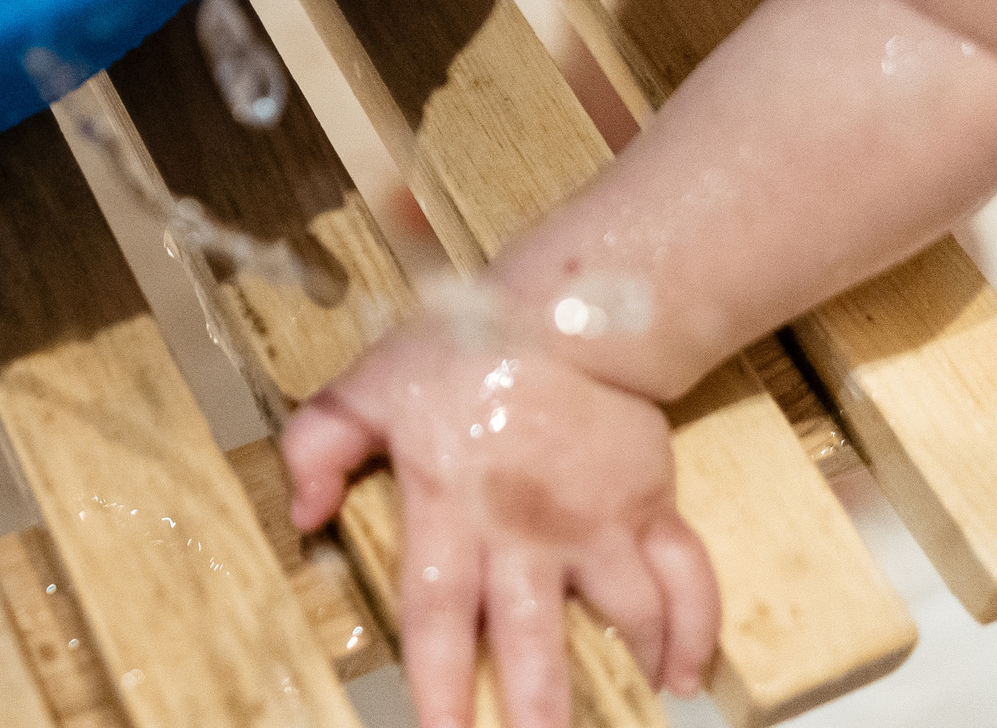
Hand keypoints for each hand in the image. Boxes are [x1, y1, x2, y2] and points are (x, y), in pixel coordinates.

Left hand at [282, 313, 718, 727]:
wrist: (565, 309)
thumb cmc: (464, 347)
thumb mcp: (369, 387)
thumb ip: (320, 446)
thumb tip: (301, 514)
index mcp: (452, 508)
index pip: (437, 613)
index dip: (437, 683)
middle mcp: (525, 530)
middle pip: (531, 639)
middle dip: (536, 710)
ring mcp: (594, 522)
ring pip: (621, 614)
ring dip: (629, 668)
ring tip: (639, 713)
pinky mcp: (647, 506)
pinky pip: (684, 575)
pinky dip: (695, 626)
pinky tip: (685, 669)